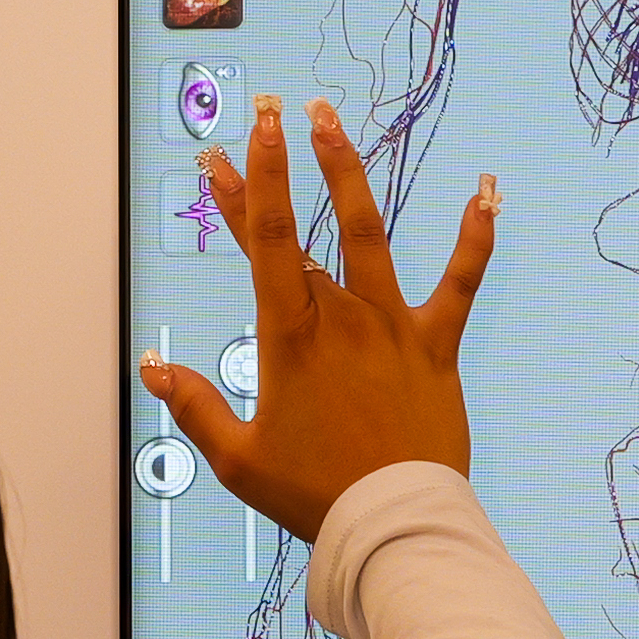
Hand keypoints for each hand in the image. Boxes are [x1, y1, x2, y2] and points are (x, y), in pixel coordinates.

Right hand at [140, 97, 496, 541]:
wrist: (394, 524)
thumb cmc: (313, 495)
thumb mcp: (237, 460)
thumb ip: (193, 407)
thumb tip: (152, 366)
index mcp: (288, 338)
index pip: (261, 244)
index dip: (244, 187)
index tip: (230, 145)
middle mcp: (339, 319)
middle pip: (298, 234)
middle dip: (274, 175)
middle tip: (268, 115)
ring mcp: (390, 327)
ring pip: (367, 235)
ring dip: (346, 173)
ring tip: (329, 120)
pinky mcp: (435, 346)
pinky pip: (460, 283)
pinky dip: (476, 238)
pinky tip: (487, 192)